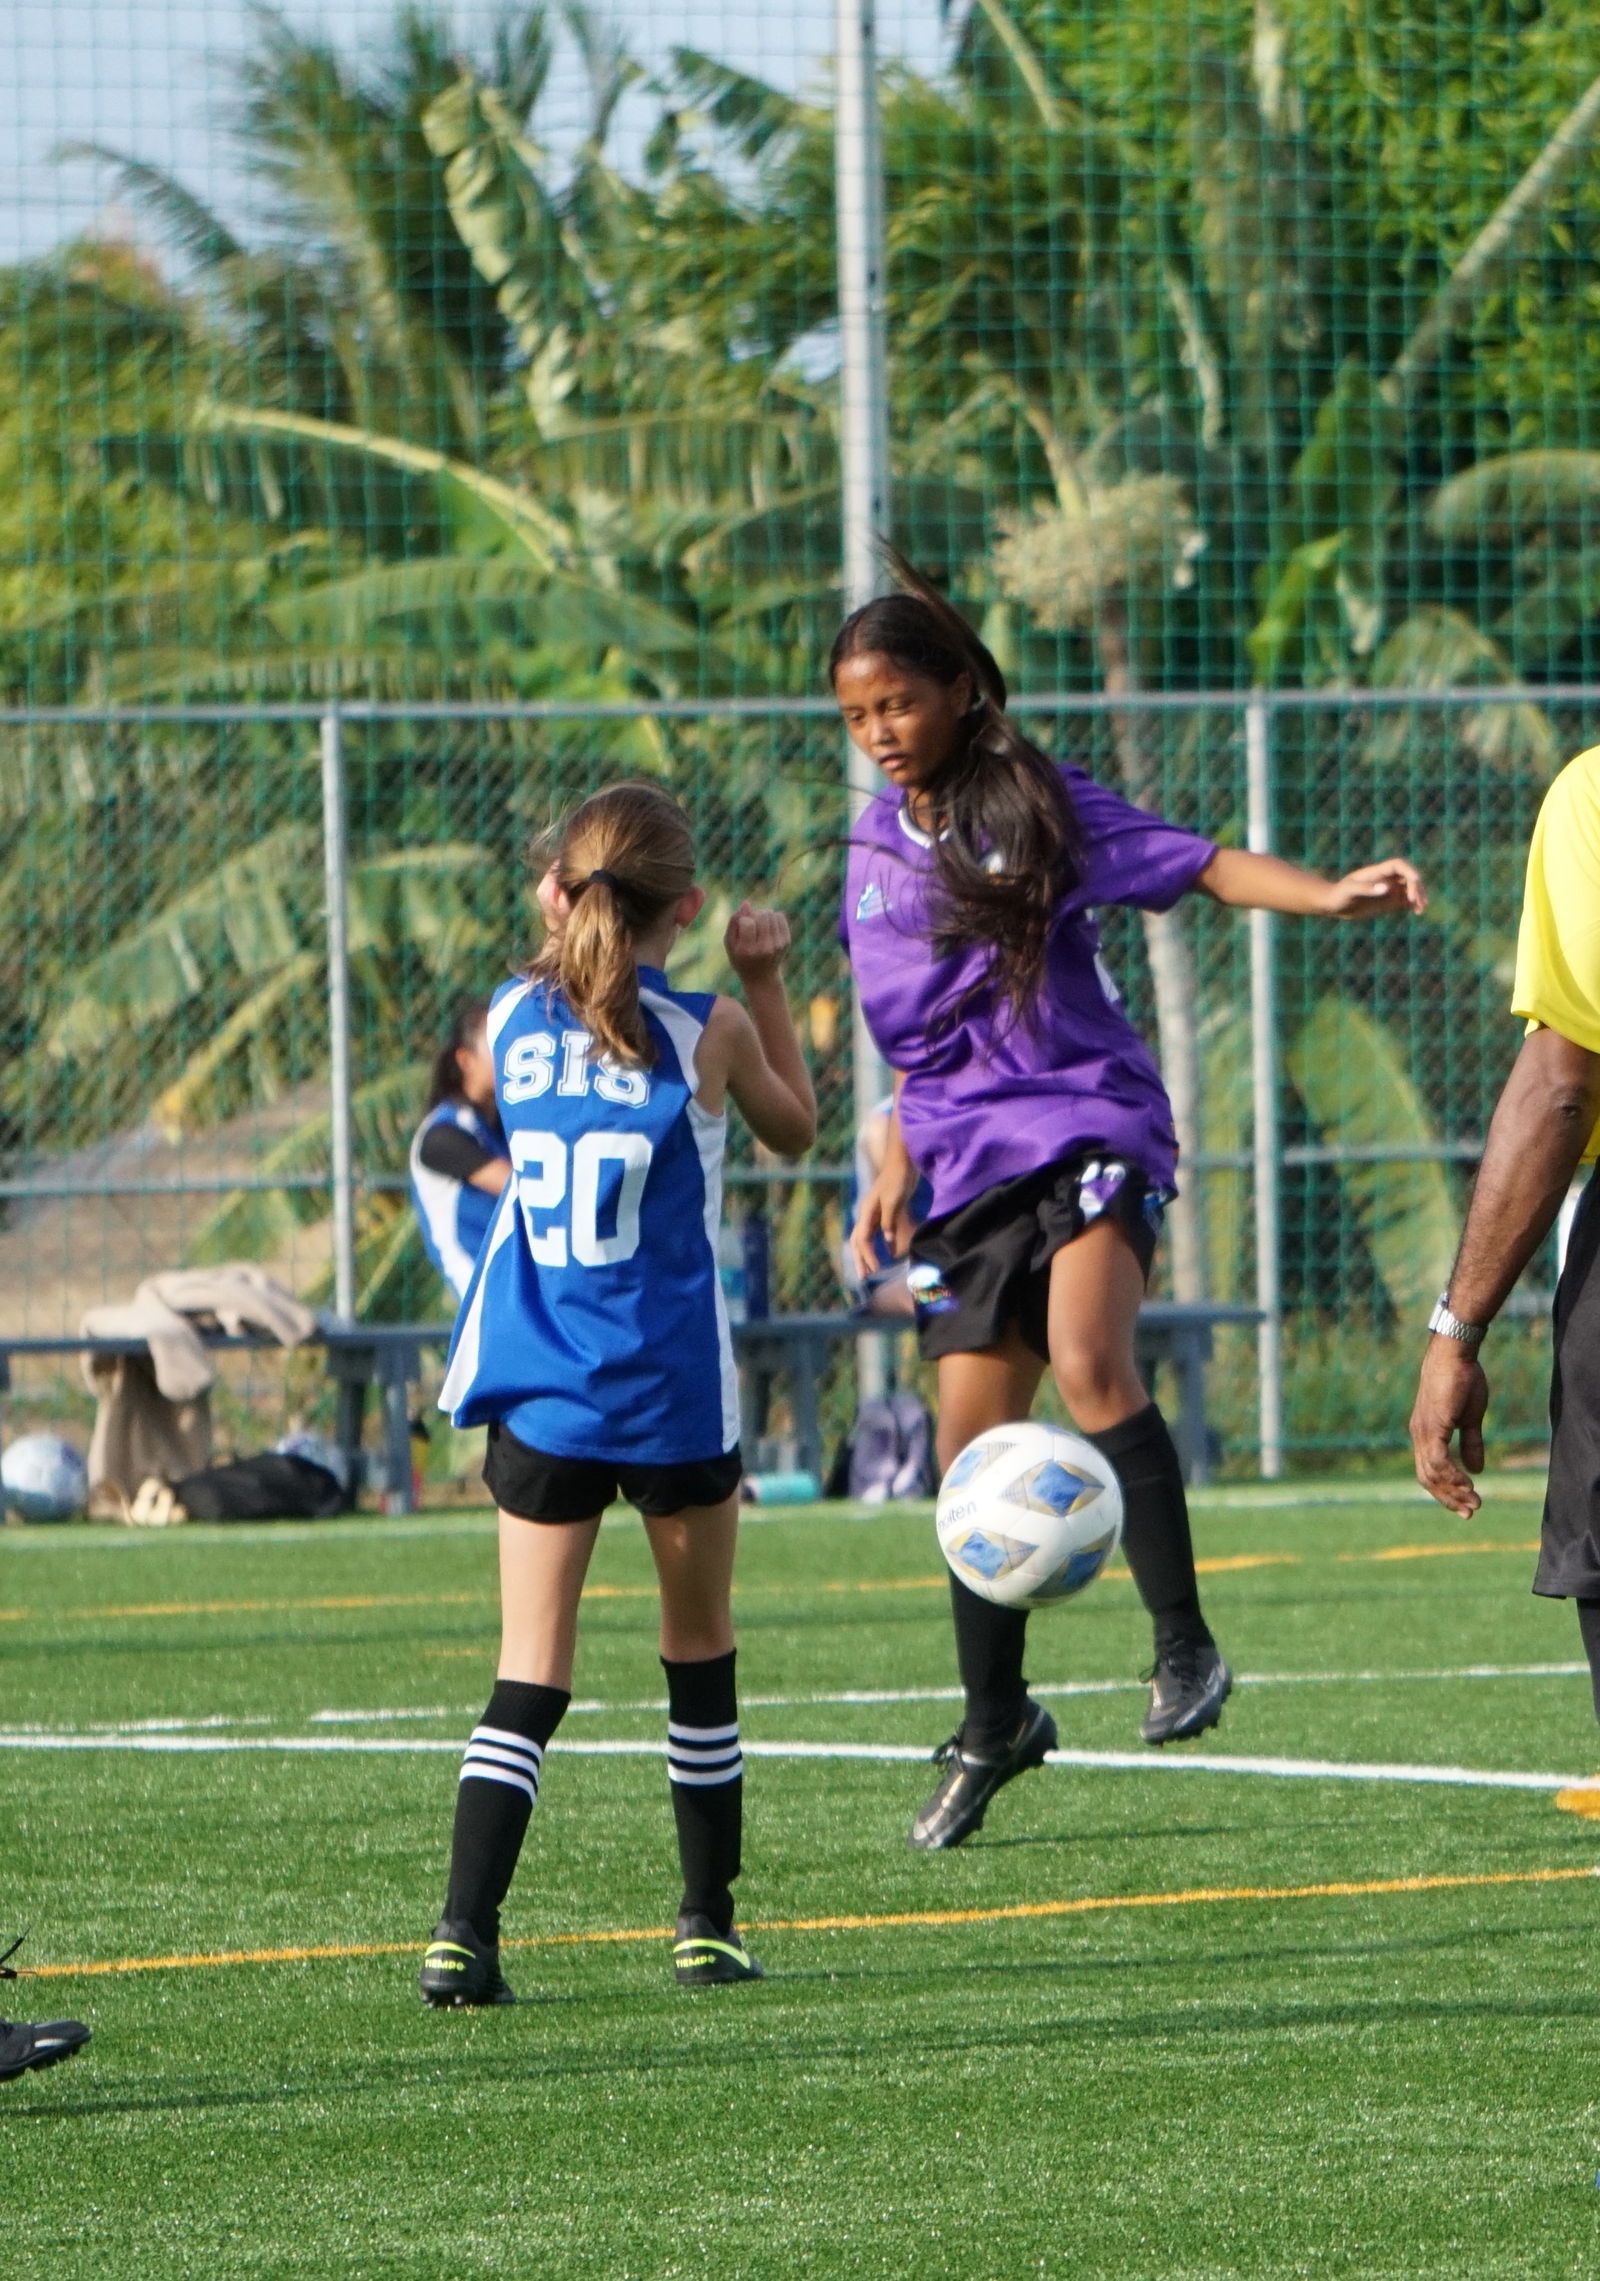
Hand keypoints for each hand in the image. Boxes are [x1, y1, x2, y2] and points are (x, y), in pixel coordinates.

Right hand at [725, 901, 790, 986]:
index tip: (742, 929)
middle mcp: (765, 948)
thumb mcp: (730, 943)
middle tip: (752, 925)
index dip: (743, 920)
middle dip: (754, 915)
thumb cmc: (741, 958)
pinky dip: (773, 918)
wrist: (761, 977)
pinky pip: (780, 916)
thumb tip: (746, 903)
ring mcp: (777, 945)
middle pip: (761, 915)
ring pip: (771, 913)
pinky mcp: (786, 941)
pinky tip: (768, 928)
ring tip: (759, 926)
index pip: (748, 921)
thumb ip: (734, 922)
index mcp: (747, 950)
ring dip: (763, 915)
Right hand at [849, 1166, 919, 1282]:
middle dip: (860, 1260)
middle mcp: (867, 1214)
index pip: (862, 1239)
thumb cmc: (897, 1178)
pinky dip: (878, 1245)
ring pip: (865, 1238)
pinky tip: (888, 1253)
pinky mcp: (884, 1212)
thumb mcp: (893, 1200)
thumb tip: (887, 1241)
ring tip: (871, 1270)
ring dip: (867, 1255)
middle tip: (864, 1278)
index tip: (876, 1270)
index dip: (867, 1256)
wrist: (902, 1161)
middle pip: (858, 1242)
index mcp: (866, 1212)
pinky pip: (877, 1233)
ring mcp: (874, 1213)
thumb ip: (889, 1221)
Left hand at [1321, 858, 1426, 918]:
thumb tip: (1387, 888)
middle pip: (1408, 876)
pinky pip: (1406, 901)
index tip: (1415, 881)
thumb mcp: (1350, 891)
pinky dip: (1414, 905)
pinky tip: (1418, 912)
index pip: (1399, 865)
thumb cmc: (1339, 895)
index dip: (1410, 871)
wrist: (1334, 904)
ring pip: (1411, 889)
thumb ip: (1367, 888)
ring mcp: (1389, 890)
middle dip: (1416, 886)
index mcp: (1377, 872)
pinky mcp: (1389, 901)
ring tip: (1421, 908)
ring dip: (1419, 896)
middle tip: (1416, 901)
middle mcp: (1386, 879)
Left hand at [1409, 1338, 1488, 1517]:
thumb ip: (1471, 1443)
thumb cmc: (1462, 1380)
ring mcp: (1423, 1431)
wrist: (1455, 1355)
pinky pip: (1438, 1460)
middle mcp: (1419, 1435)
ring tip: (1475, 1502)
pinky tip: (1468, 1485)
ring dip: (1454, 1491)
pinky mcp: (1432, 1426)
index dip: (1446, 1490)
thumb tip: (1476, 1470)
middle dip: (1449, 1498)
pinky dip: (1452, 1476)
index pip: (1430, 1471)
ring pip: (1432, 1473)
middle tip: (1471, 1512)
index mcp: (1425, 1434)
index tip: (1466, 1504)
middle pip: (1427, 1478)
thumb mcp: (1470, 1418)